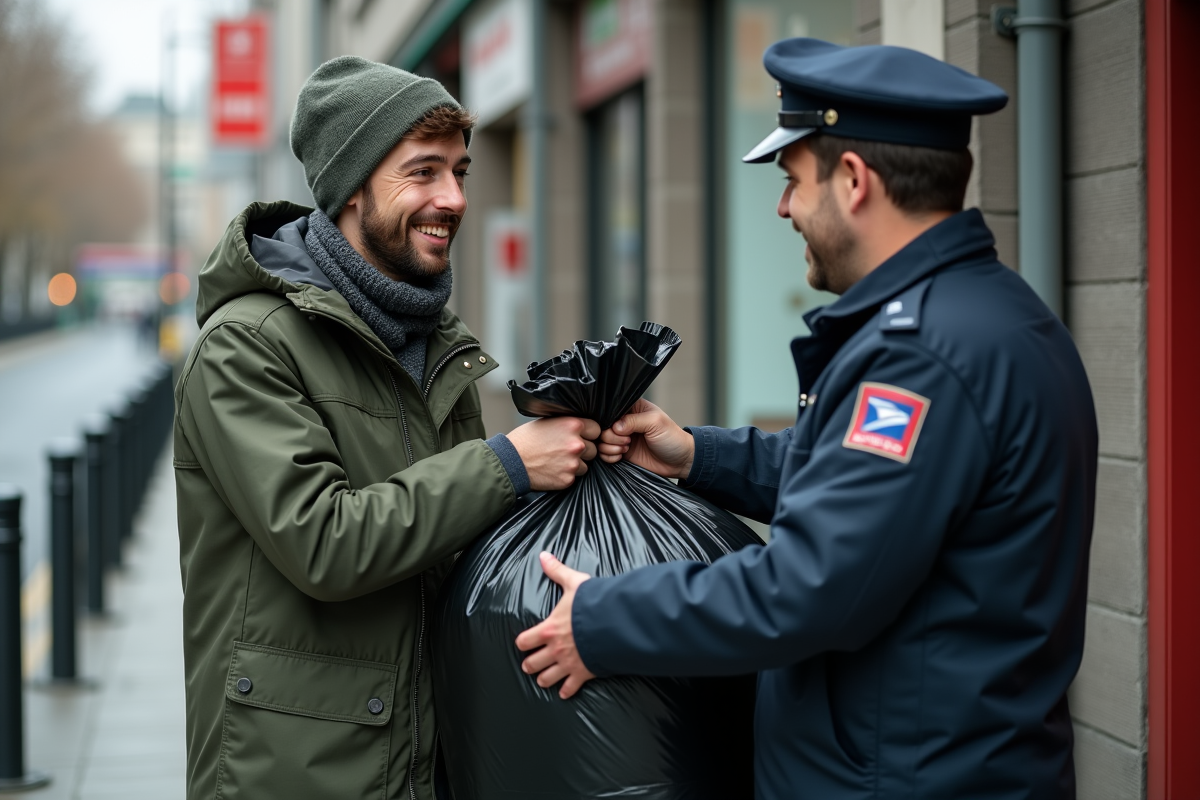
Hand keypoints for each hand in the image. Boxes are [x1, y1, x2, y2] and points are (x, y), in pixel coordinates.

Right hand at [507, 417, 599, 490]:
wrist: (511, 462)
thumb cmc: (525, 440)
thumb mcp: (547, 422)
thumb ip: (567, 425)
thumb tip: (581, 428)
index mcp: (573, 425)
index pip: (596, 429)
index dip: (589, 434)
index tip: (582, 437)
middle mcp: (577, 444)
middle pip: (593, 449)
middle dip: (583, 450)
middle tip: (564, 450)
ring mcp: (573, 463)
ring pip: (585, 465)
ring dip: (575, 464)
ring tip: (556, 461)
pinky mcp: (568, 479)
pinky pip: (575, 477)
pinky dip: (566, 475)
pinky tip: (553, 469)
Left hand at [515, 553, 595, 698]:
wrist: (615, 625)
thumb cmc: (594, 604)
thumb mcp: (574, 584)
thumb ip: (557, 572)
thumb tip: (544, 556)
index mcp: (549, 629)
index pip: (524, 642)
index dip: (522, 643)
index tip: (524, 643)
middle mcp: (555, 650)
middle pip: (531, 664)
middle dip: (530, 664)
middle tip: (531, 664)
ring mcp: (568, 664)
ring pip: (547, 679)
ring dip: (545, 678)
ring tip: (544, 678)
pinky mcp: (582, 674)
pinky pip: (570, 688)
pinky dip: (566, 691)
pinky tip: (564, 692)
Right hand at [597, 399, 693, 479]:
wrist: (679, 461)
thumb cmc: (672, 438)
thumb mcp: (655, 422)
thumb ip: (634, 420)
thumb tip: (614, 426)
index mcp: (632, 409)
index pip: (610, 410)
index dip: (610, 421)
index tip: (622, 430)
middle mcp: (624, 422)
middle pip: (602, 427)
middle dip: (611, 437)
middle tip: (627, 442)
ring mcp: (621, 438)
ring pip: (601, 441)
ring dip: (610, 447)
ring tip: (626, 450)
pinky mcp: (621, 453)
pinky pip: (604, 454)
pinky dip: (609, 457)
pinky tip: (621, 457)